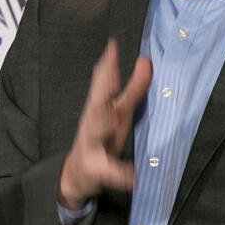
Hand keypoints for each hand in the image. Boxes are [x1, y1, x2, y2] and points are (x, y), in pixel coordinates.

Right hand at [57, 39, 151, 209]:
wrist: (78, 174)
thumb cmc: (102, 136)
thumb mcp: (120, 112)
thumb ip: (134, 88)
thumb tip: (146, 61)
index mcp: (99, 109)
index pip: (103, 84)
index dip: (108, 66)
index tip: (112, 46)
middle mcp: (92, 124)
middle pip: (96, 103)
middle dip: (101, 87)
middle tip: (107, 67)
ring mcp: (91, 146)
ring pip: (96, 133)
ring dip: (102, 125)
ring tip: (113, 117)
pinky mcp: (96, 169)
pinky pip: (111, 172)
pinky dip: (122, 174)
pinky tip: (133, 178)